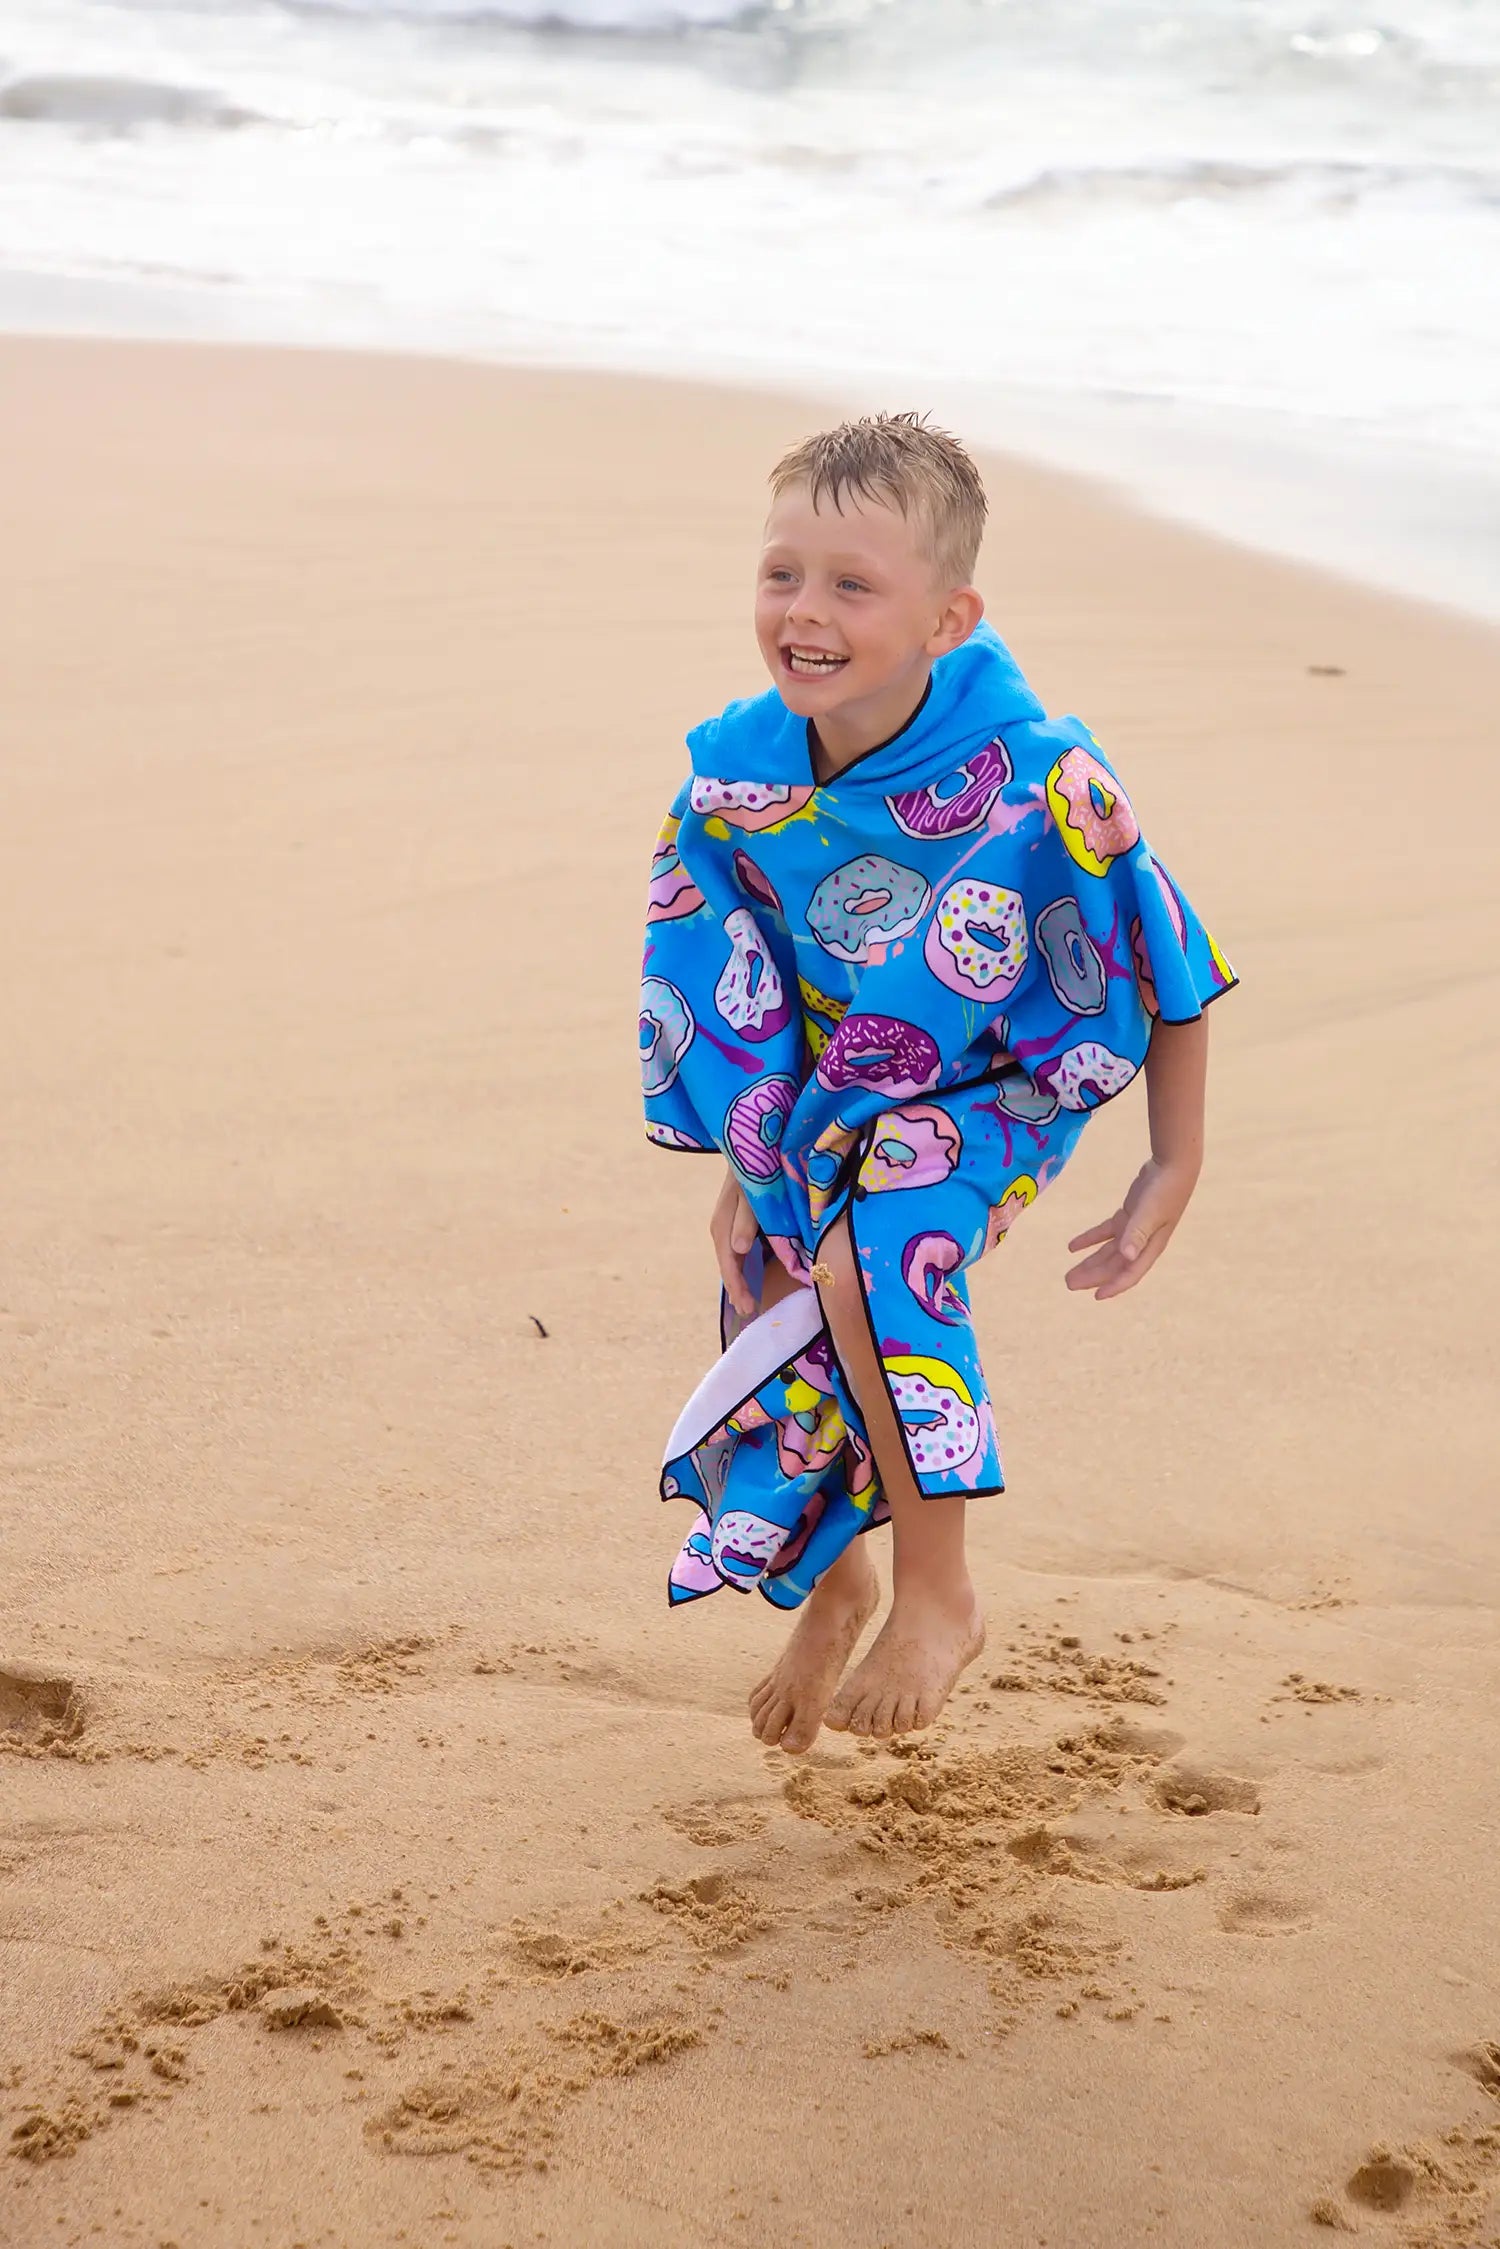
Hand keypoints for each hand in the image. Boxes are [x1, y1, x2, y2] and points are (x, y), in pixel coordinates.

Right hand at [710, 1166, 759, 1319]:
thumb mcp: (752, 1190)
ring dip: (740, 1280)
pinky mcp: (738, 1222)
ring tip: (748, 1302)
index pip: (729, 1262)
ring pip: (732, 1260)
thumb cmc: (754, 1166)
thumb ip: (746, 1217)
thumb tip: (737, 1248)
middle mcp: (722, 1228)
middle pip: (728, 1265)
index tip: (748, 1306)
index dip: (738, 1285)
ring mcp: (729, 1226)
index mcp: (723, 1224)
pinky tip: (750, 1277)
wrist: (749, 1144)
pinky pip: (738, 1250)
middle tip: (749, 1312)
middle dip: (738, 1289)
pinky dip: (744, 1266)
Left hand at [1065, 1157, 1198, 1300]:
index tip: (1096, 1297)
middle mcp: (1142, 1242)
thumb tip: (1126, 1257)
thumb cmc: (1165, 1190)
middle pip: (1114, 1265)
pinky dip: (1090, 1239)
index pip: (1130, 1273)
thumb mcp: (1149, 1212)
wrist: (1174, 1165)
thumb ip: (1137, 1234)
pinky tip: (1073, 1247)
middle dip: (1093, 1276)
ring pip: (1108, 1251)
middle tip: (1069, 1283)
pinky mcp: (1129, 1215)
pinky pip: (1106, 1232)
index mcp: (1150, 1246)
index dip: (1114, 1286)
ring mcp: (1135, 1229)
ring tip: (1070, 1274)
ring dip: (1090, 1262)